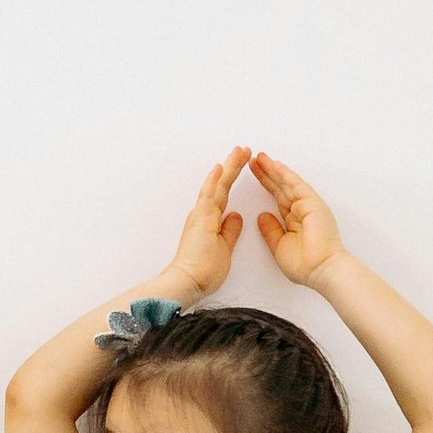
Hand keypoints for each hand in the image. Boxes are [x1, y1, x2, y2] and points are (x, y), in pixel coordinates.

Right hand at [159, 151, 250, 302]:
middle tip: (243, 150)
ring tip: (239, 151)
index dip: (232, 178)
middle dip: (232, 166)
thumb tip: (235, 217)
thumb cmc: (203, 271)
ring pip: (216, 185)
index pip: (223, 194)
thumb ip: (229, 230)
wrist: (189, 282)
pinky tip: (221, 167)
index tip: (243, 164)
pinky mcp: (201, 220)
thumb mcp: (224, 247)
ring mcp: (201, 215)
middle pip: (220, 185)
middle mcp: (203, 214)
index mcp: (209, 220)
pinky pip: (209, 196)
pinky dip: (215, 181)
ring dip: (228, 167)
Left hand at [250, 150, 345, 288]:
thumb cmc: (305, 265)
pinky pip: (297, 185)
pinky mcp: (313, 203)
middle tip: (252, 160)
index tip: (253, 175)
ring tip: (258, 158)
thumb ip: (271, 230)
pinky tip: (274, 165)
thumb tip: (262, 216)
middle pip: (281, 187)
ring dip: (273, 170)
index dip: (265, 185)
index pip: (277, 198)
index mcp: (295, 220)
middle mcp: (302, 210)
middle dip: (266, 174)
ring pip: (287, 183)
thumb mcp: (279, 245)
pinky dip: (285, 175)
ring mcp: (309, 205)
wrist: (321, 270)